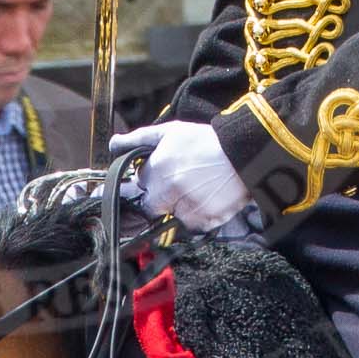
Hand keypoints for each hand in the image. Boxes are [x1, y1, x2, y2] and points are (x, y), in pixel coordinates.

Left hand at [110, 121, 251, 232]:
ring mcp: (187, 209)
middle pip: (151, 205)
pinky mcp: (203, 222)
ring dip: (178, 206)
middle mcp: (170, 191)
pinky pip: (190, 225)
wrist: (245, 156)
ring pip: (170, 216)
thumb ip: (138, 138)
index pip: (139, 184)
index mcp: (158, 169)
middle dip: (160, 197)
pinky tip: (206, 196)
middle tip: (179, 182)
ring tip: (196, 187)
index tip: (161, 174)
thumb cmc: (206, 141)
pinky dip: (195, 215)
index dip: (148, 179)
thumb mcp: (171, 132)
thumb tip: (113, 144)